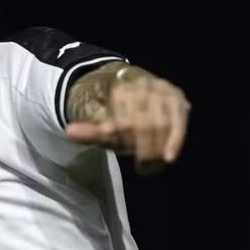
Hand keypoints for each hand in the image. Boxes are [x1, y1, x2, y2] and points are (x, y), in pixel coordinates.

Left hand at [65, 65, 191, 173]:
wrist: (128, 87)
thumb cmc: (111, 111)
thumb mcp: (96, 121)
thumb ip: (88, 129)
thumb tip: (70, 131)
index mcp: (119, 86)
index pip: (123, 121)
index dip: (122, 138)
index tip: (124, 153)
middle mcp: (143, 84)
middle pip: (144, 125)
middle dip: (142, 148)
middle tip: (140, 165)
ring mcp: (162, 89)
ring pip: (162, 124)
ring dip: (156, 148)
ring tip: (150, 164)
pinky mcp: (177, 97)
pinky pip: (180, 119)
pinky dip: (175, 139)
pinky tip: (169, 157)